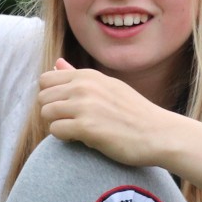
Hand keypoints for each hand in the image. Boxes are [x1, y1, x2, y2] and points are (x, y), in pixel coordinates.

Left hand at [37, 60, 178, 167]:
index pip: (45, 80)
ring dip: (57, 125)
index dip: (51, 97)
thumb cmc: (134, 113)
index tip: (66, 108)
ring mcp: (85, 106)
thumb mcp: (108, 86)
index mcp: (88, 76)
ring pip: (46, 114)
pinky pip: (55, 131)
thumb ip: (78, 76)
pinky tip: (82, 139)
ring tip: (76, 131)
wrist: (159, 133)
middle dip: (51, 112)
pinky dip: (64, 138)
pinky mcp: (87, 127)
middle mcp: (84, 86)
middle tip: (70, 123)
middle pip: (42, 98)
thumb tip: (57, 63)